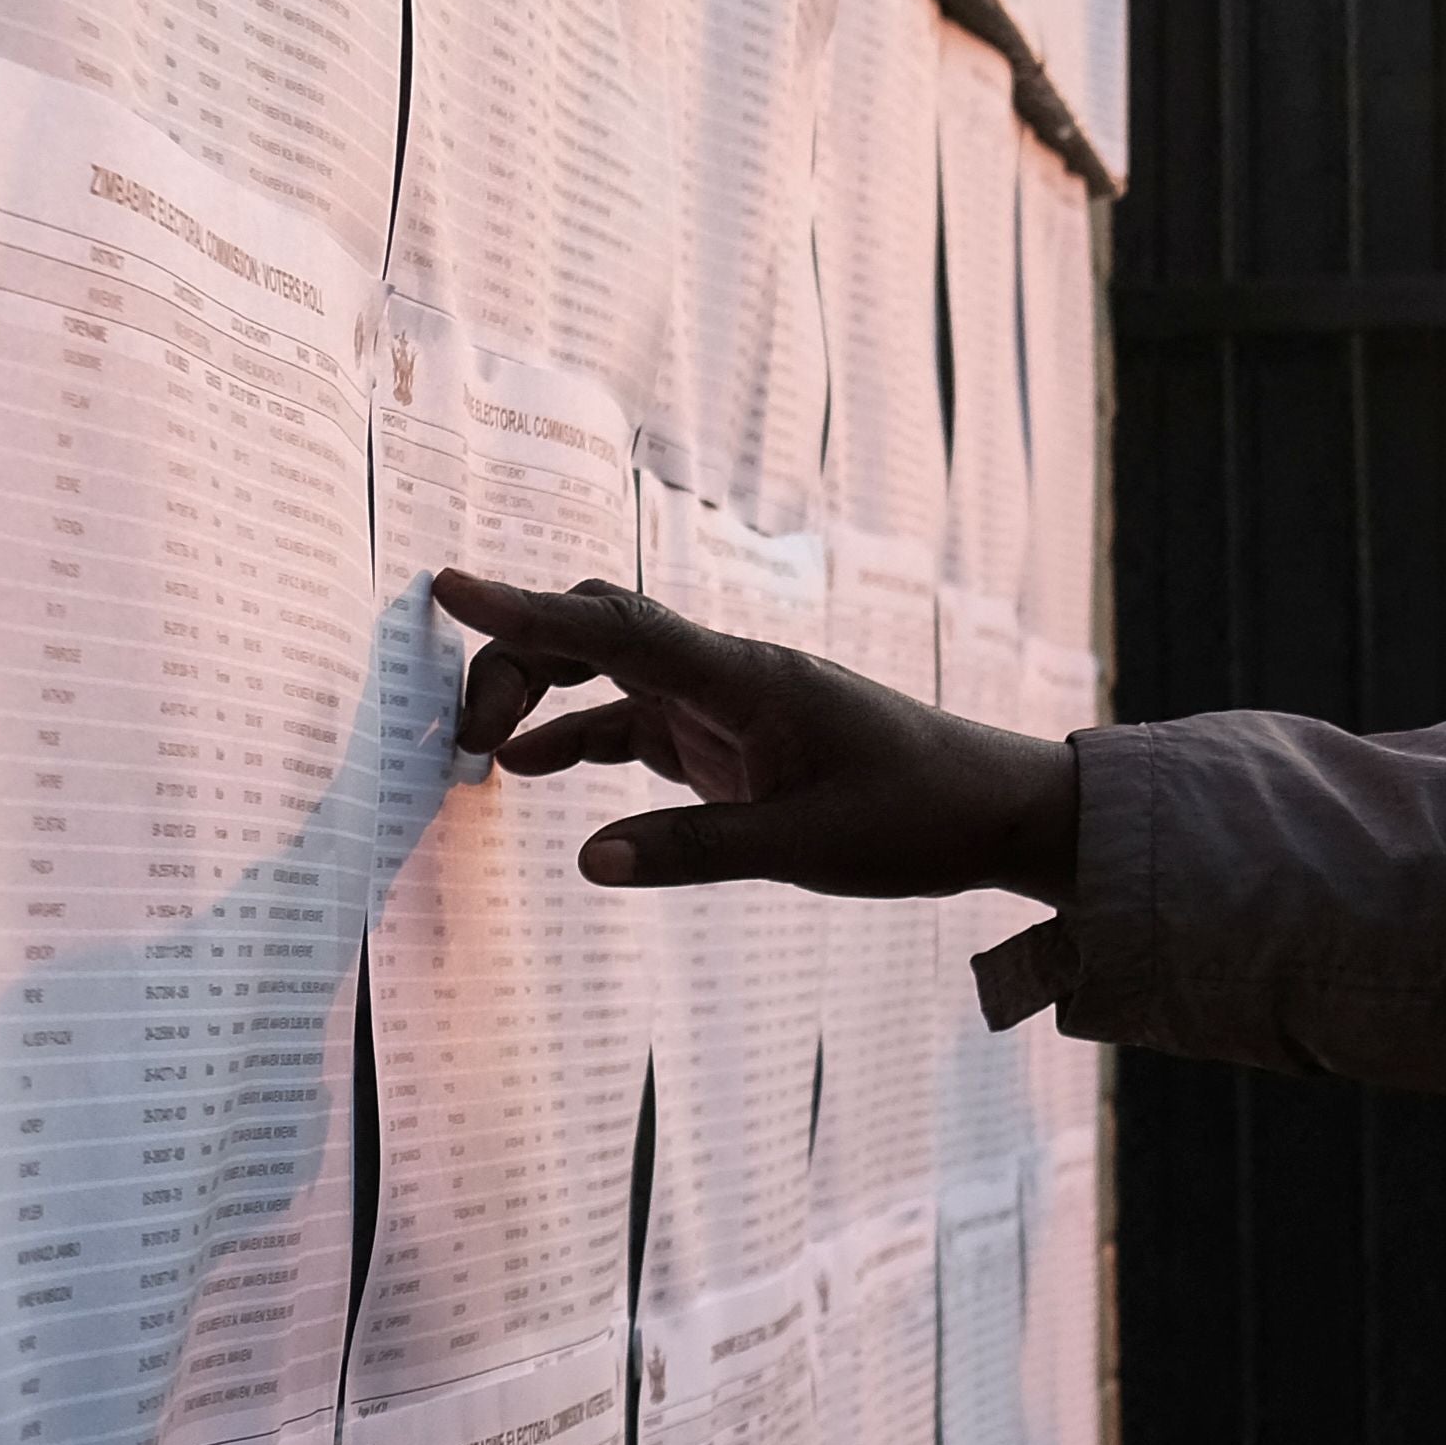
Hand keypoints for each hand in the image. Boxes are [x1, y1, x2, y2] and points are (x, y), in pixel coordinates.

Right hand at [438, 570, 1082, 904]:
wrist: (997, 810)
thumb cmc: (919, 818)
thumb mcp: (807, 847)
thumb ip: (697, 850)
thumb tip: (589, 859)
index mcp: (748, 679)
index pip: (617, 628)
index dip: (526, 610)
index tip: (448, 585)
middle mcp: (729, 676)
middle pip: (599, 632)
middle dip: (519, 659)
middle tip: (467, 736)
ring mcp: (728, 704)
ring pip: (611, 674)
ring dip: (541, 696)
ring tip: (473, 750)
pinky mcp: (732, 739)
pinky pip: (636, 723)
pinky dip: (578, 737)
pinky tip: (528, 768)